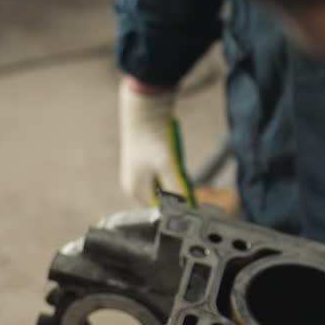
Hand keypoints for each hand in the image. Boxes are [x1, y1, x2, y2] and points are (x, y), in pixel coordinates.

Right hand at [118, 77, 191, 205]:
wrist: (144, 114)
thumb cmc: (152, 140)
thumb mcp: (167, 167)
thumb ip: (176, 189)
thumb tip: (186, 207)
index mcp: (135, 191)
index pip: (160, 210)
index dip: (176, 207)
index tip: (191, 201)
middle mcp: (133, 185)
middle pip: (162, 198)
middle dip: (175, 192)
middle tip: (183, 180)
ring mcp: (137, 175)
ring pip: (162, 186)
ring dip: (173, 180)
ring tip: (174, 165)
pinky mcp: (142, 165)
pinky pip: (160, 175)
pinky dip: (169, 171)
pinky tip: (172, 160)